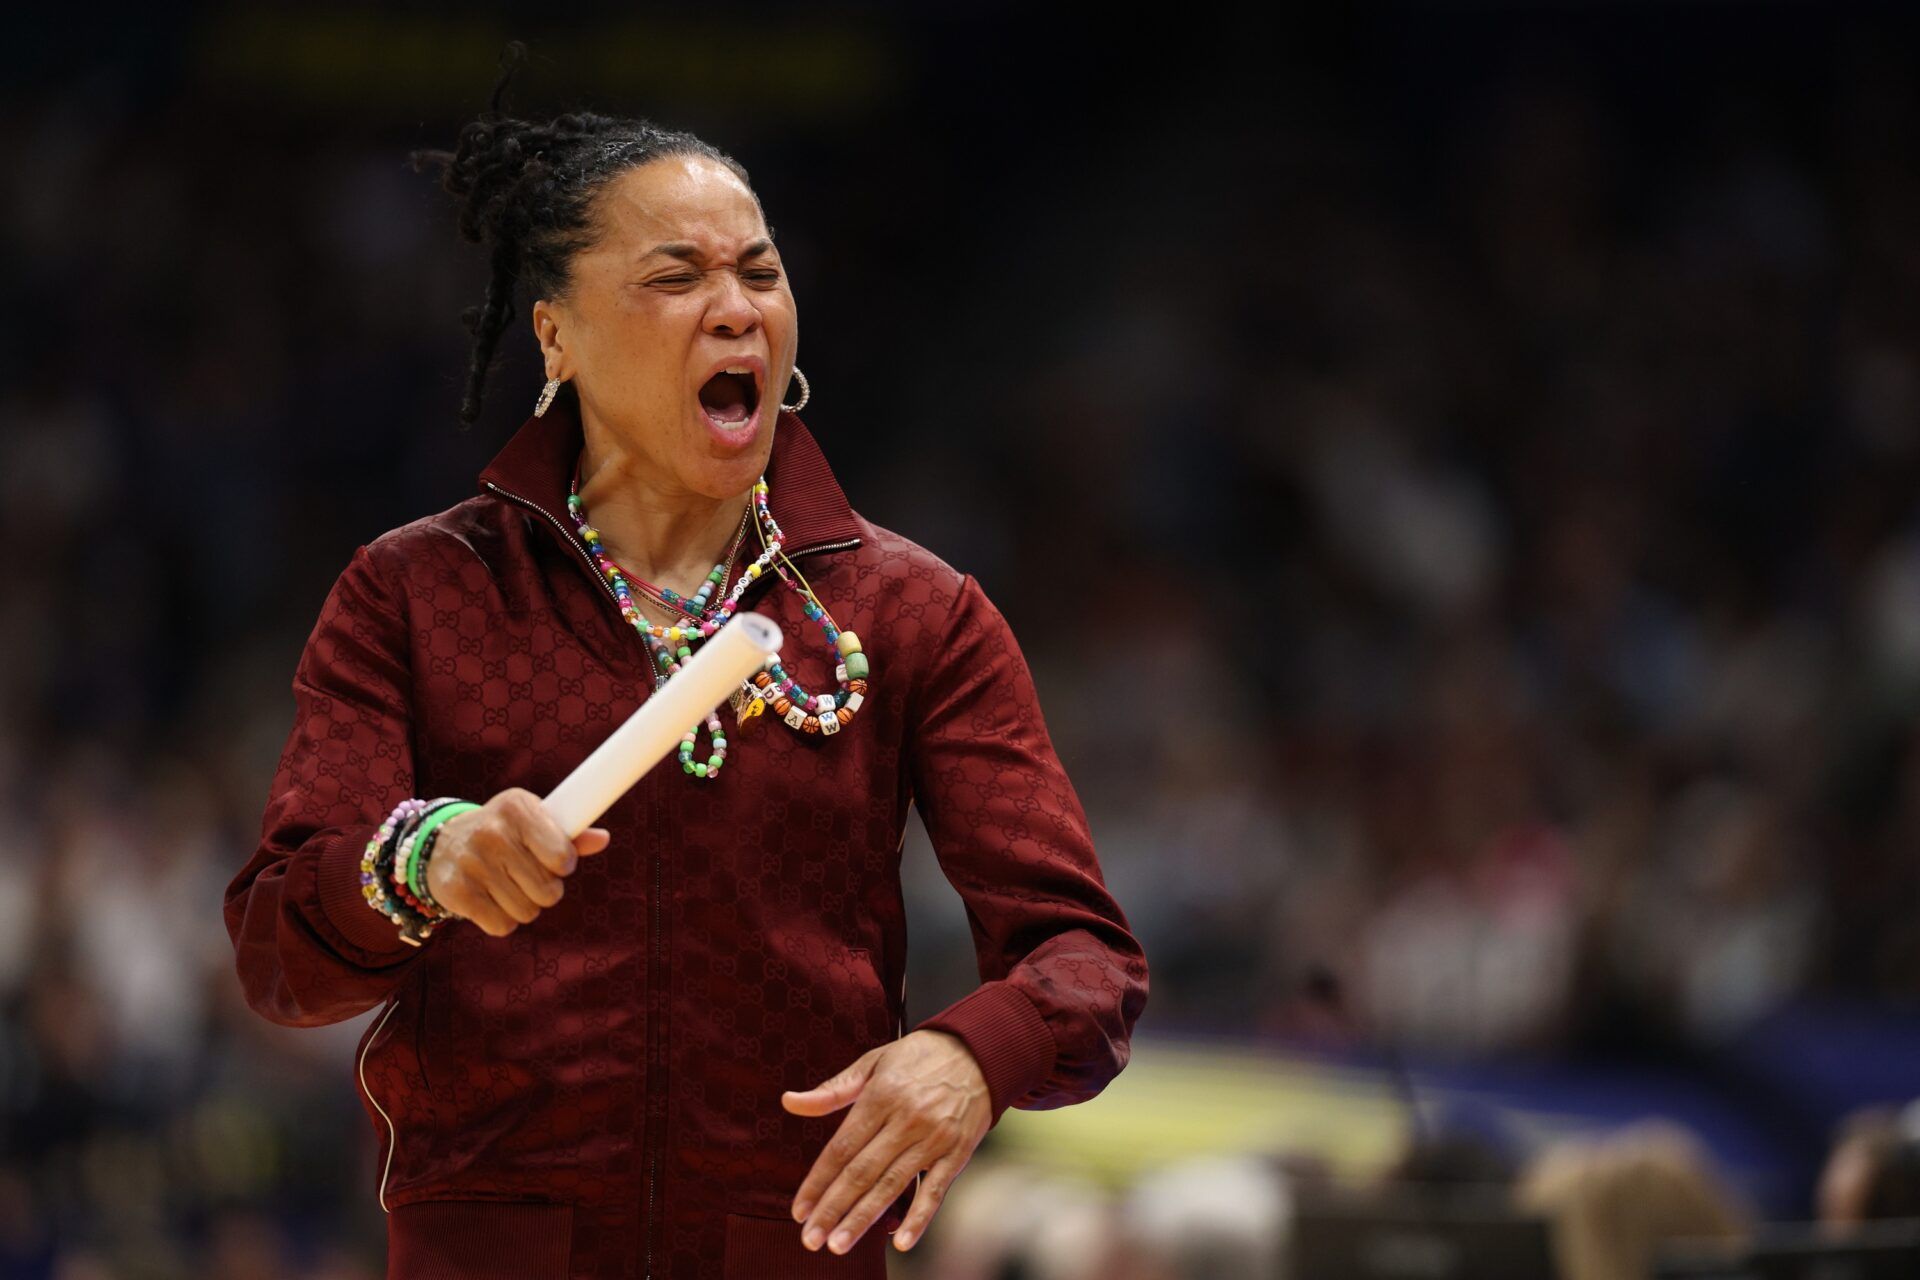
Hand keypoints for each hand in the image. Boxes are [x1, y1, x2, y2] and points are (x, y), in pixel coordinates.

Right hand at [425, 787, 609, 936]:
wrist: (440, 842)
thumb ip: (569, 833)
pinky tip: (490, 900)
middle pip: (548, 891)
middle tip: (528, 877)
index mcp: (517, 808)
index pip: (563, 857)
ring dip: (523, 907)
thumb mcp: (532, 822)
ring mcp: (472, 862)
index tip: (555, 862)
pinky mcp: (457, 891)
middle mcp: (492, 832)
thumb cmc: (501, 832)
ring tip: (507, 887)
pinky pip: (502, 926)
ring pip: (527, 911)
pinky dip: (502, 921)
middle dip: (545, 891)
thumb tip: (603, 839)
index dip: (564, 865)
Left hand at [782, 1029, 991, 1253]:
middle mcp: (906, 1119)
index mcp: (881, 1096)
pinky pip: (936, 1190)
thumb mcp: (873, 1062)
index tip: (800, 1209)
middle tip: (811, 1238)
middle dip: (833, 1208)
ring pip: (892, 1185)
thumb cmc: (919, 1057)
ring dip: (864, 1217)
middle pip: (862, 1172)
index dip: (818, 1181)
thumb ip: (832, 1089)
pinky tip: (901, 1242)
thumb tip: (789, 1101)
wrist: (979, 1052)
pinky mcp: (957, 1153)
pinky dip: (919, 1218)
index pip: (841, 1147)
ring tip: (839, 1244)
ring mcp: (934, 1138)